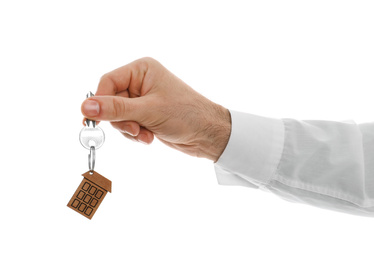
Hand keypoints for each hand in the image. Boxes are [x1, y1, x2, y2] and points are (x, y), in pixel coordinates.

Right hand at [81, 57, 230, 161]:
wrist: (208, 134)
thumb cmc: (185, 114)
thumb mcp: (148, 111)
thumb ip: (115, 109)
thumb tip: (85, 107)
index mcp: (142, 70)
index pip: (108, 82)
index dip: (100, 101)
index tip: (93, 120)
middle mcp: (140, 82)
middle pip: (112, 101)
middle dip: (122, 120)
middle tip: (135, 130)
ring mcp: (143, 100)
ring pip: (119, 116)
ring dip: (130, 130)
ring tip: (146, 135)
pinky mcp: (146, 115)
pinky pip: (128, 125)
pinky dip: (136, 134)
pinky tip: (150, 137)